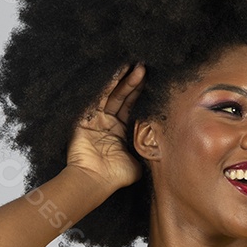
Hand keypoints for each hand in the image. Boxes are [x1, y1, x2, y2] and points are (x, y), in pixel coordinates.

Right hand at [65, 62, 146, 190]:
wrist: (93, 182)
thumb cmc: (114, 177)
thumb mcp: (138, 163)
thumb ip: (147, 153)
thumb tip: (163, 150)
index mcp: (119, 132)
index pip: (131, 106)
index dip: (140, 93)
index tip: (151, 79)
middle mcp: (107, 123)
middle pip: (121, 96)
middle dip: (133, 81)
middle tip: (143, 66)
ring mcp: (94, 119)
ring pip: (109, 94)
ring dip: (120, 79)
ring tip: (131, 65)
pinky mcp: (83, 119)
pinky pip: (95, 98)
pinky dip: (105, 86)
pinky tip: (115, 74)